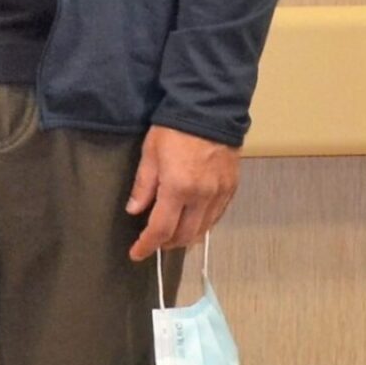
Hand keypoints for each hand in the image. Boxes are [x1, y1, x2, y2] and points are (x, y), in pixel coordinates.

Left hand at [125, 125, 238, 260]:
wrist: (209, 110)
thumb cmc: (173, 130)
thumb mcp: (150, 154)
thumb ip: (143, 186)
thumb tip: (134, 211)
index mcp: (178, 188)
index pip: (161, 229)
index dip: (147, 245)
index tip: (136, 254)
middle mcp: (202, 197)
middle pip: (185, 236)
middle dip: (167, 244)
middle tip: (154, 242)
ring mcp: (220, 194)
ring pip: (203, 230)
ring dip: (186, 237)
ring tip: (172, 234)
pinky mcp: (231, 189)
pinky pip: (216, 217)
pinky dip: (203, 225)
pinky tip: (193, 221)